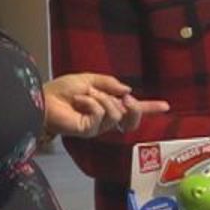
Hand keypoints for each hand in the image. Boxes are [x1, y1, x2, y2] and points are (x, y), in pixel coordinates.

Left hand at [44, 73, 168, 137]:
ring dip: (103, 99)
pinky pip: (101, 115)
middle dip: (135, 108)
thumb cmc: (61, 90)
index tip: (166, 106)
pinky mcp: (90, 130)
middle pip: (131, 120)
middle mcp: (104, 118)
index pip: (131, 109)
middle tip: (127, 98)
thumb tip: (128, 90)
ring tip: (87, 95)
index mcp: (106, 105)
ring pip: (117, 114)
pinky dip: (91, 102)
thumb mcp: (88, 79)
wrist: (43, 99)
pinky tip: (79, 101)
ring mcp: (98, 126)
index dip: (149, 108)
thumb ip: (109, 83)